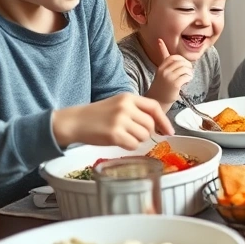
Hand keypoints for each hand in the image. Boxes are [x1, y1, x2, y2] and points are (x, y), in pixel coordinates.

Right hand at [51, 93, 172, 149]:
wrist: (75, 121)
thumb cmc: (98, 115)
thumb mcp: (118, 104)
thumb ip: (137, 110)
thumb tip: (159, 126)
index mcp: (128, 97)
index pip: (154, 107)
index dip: (164, 120)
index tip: (169, 132)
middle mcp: (126, 107)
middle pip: (150, 124)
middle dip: (147, 133)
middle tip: (134, 134)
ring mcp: (120, 120)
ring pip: (144, 136)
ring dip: (137, 140)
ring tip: (124, 136)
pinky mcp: (114, 134)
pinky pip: (133, 144)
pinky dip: (129, 146)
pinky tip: (119, 141)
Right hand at [146, 39, 193, 112]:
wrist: (157, 101)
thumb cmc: (161, 85)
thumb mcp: (161, 70)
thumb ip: (162, 56)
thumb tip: (159, 40)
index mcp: (161, 67)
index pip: (173, 57)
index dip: (181, 59)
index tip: (183, 63)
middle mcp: (164, 71)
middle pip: (181, 62)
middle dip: (187, 65)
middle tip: (188, 71)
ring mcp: (169, 78)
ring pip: (185, 68)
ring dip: (189, 72)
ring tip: (188, 76)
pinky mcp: (175, 84)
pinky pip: (186, 76)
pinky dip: (189, 78)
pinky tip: (187, 81)